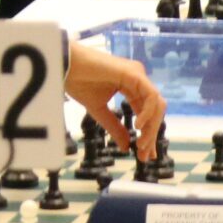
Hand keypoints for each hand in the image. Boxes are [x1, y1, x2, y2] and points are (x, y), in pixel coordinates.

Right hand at [67, 37, 167, 160]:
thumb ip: (115, 127)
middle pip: (154, 111)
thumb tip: (127, 147)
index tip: (144, 155)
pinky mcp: (134, 74)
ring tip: (141, 145)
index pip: (146, 113)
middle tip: (144, 156)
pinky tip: (138, 127)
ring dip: (151, 127)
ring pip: (156, 105)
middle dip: (151, 135)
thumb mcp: (99, 111)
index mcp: (131, 87)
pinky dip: (147, 113)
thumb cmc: (78, 82)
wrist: (66, 66)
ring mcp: (138, 76)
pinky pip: (150, 96)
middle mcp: (139, 81)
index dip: (148, 134)